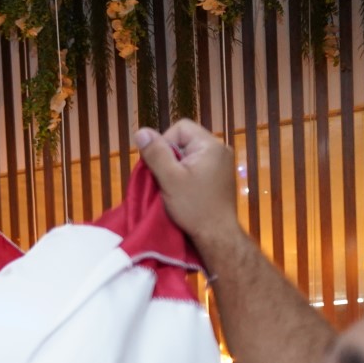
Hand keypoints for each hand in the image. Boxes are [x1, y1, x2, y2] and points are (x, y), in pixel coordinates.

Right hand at [133, 120, 240, 249]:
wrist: (217, 234)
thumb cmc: (193, 207)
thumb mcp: (169, 179)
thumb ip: (156, 154)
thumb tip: (141, 132)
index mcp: (210, 145)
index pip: (180, 128)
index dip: (164, 143)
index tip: (160, 166)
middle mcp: (220, 148)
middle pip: (185, 140)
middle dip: (169, 156)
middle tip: (165, 179)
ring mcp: (222, 162)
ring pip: (189, 154)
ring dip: (176, 167)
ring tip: (173, 186)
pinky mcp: (220, 175)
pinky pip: (198, 165)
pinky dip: (186, 174)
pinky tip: (184, 190)